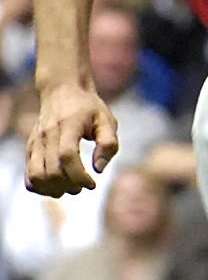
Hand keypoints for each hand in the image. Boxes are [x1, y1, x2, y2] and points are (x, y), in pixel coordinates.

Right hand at [22, 80, 114, 196]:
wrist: (61, 90)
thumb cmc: (89, 107)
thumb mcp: (107, 120)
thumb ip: (108, 144)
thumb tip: (99, 169)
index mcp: (68, 126)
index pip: (67, 157)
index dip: (79, 176)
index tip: (92, 184)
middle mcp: (47, 135)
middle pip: (51, 170)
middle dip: (70, 185)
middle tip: (84, 186)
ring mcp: (36, 142)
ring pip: (36, 175)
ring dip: (53, 189)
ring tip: (70, 188)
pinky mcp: (30, 148)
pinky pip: (28, 174)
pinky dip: (40, 186)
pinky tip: (55, 186)